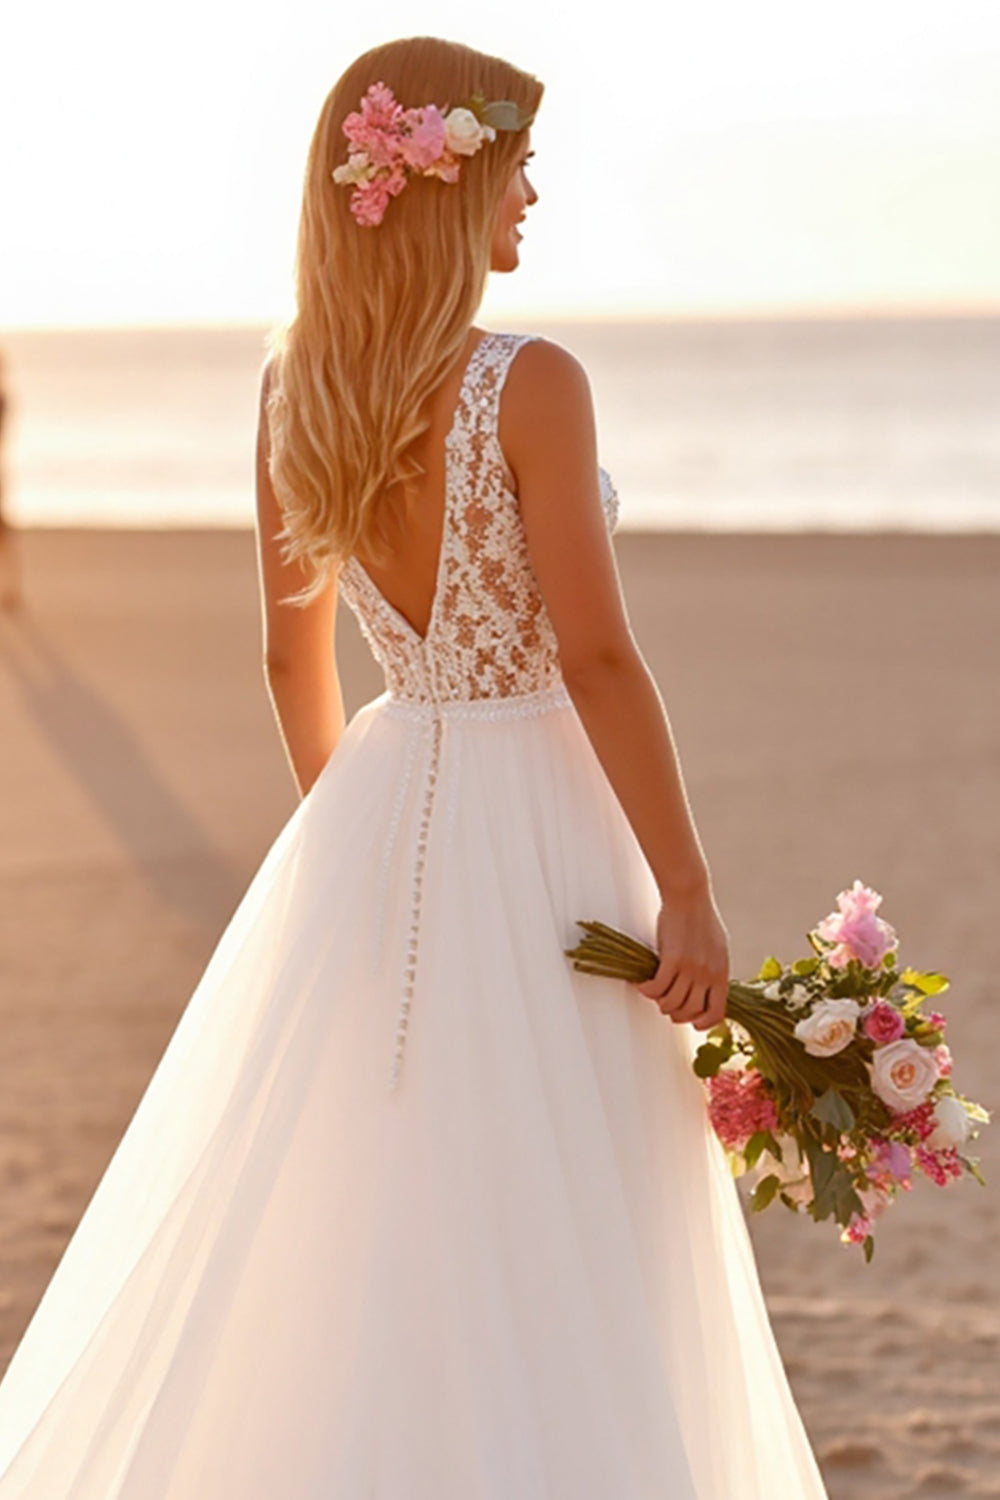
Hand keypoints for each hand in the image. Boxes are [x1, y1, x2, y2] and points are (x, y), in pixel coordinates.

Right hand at [636, 890, 729, 1030]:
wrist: (689, 896)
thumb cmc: (701, 918)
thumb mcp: (718, 949)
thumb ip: (714, 971)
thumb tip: (706, 991)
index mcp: (722, 973)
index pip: (716, 1013)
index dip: (702, 1024)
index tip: (691, 1023)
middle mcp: (708, 974)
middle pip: (690, 1011)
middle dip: (675, 1014)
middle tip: (665, 1005)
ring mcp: (691, 968)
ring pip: (671, 1002)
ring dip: (659, 1002)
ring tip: (653, 992)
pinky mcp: (672, 959)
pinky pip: (657, 987)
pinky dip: (647, 990)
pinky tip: (642, 984)